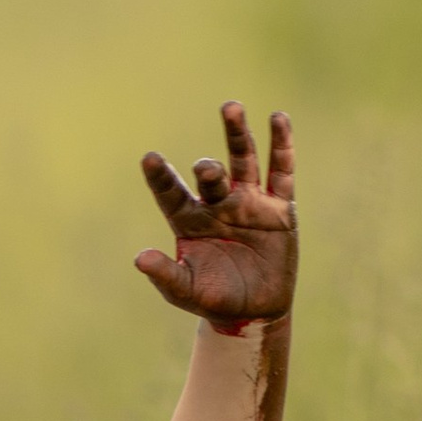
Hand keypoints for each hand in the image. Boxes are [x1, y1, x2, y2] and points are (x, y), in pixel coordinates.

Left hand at [136, 106, 296, 332]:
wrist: (253, 312)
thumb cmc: (213, 299)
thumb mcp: (185, 291)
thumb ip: (165, 276)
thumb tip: (139, 259)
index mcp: (188, 220)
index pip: (171, 193)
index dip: (160, 177)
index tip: (149, 159)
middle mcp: (216, 203)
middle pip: (211, 175)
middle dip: (208, 168)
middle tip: (206, 168)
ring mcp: (248, 202)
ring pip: (243, 161)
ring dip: (236, 135)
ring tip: (230, 108)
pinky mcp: (279, 208)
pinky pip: (281, 172)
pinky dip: (281, 146)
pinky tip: (278, 119)